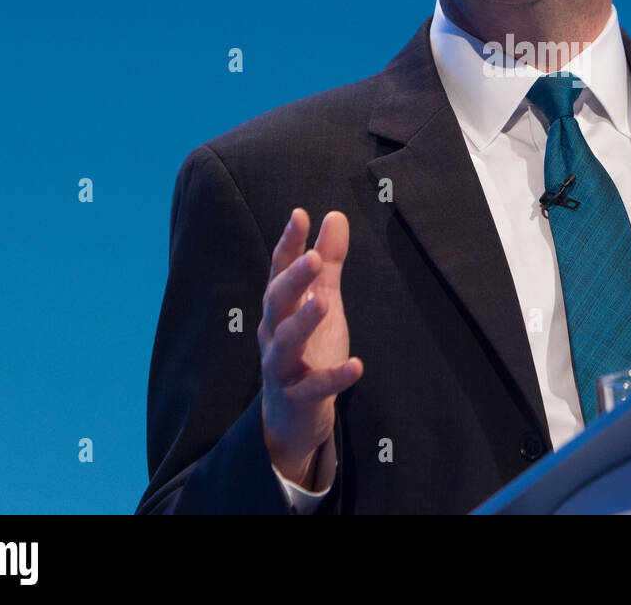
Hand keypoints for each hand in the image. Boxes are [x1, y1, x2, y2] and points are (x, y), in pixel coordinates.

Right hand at [259, 208, 363, 489]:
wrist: (293, 416)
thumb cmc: (308, 349)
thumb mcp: (321, 300)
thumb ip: (328, 262)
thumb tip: (335, 216)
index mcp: (280, 307)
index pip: (279, 270)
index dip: (288, 243)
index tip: (300, 215)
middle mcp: (273, 333)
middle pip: (276, 301)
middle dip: (293, 279)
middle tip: (313, 258)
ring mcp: (282, 366)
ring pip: (286, 342)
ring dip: (303, 322)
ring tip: (324, 303)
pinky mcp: (297, 397)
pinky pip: (313, 387)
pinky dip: (333, 377)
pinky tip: (356, 366)